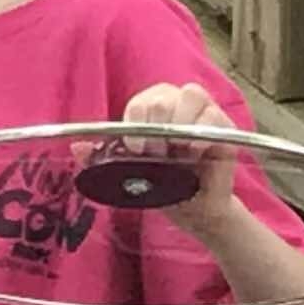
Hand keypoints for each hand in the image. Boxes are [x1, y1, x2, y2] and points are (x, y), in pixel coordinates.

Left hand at [114, 83, 242, 219]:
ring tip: (177, 152)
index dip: (135, 119)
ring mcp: (204, 112)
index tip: (135, 148)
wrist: (193, 210)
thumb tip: (77, 147)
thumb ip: (102, 160)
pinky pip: (215, 117)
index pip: (141, 99)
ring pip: (192, 95)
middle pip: (163, 94)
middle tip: (156, 155)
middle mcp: (177, 104)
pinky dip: (202, 134)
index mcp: (152, 111)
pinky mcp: (226, 126)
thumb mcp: (127, 175)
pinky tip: (194, 154)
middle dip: (156, 125)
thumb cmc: (161, 186)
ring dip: (179, 124)